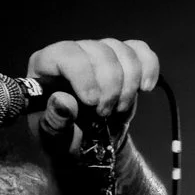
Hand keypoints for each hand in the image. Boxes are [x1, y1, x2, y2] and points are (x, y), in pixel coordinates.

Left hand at [26, 37, 159, 152]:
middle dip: (109, 85)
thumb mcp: (52, 139)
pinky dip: (148, 68)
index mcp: (46, 67)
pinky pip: (139, 50)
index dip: (83, 74)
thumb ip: (54, 121)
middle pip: (98, 50)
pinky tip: (145, 88)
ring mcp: (98, 53)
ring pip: (121, 50)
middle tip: (104, 114)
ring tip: (118, 110)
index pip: (65, 54)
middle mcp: (72, 53)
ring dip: (127, 84)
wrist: (85, 145)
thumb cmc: (63, 139)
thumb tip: (62, 100)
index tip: (92, 102)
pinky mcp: (121, 59)